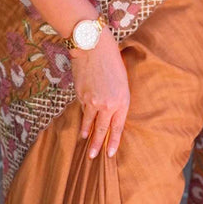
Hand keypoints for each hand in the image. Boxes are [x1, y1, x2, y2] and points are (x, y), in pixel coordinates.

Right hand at [69, 27, 129, 159]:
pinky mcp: (80, 95)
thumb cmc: (112, 60)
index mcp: (122, 99)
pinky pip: (82, 108)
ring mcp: (92, 101)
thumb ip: (117, 97)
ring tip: (85, 139)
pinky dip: (82, 114)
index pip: (118, 127)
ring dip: (86, 132)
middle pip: (102, 129)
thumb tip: (110, 111)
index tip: (110, 153)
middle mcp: (107, 104)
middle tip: (93, 156)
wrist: (93, 47)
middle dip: (97, 144)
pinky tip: (81, 118)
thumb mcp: (121, 80)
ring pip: (89, 121)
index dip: (114, 141)